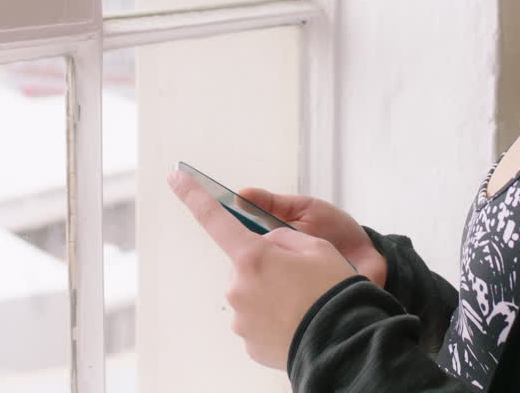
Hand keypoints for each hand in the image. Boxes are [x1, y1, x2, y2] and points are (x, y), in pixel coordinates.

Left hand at [168, 169, 360, 369]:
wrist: (345, 340)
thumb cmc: (333, 289)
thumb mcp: (316, 247)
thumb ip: (283, 238)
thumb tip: (268, 247)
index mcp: (253, 257)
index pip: (216, 220)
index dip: (193, 195)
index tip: (174, 177)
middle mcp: (238, 287)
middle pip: (246, 265)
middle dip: (265, 265)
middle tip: (299, 275)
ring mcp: (241, 319)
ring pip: (252, 294)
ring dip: (271, 294)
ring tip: (304, 302)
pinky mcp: (249, 343)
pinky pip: (258, 320)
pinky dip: (275, 318)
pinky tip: (298, 320)